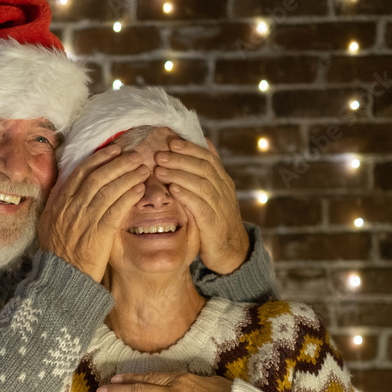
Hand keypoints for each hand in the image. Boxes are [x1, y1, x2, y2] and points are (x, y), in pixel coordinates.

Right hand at [38, 144, 147, 281]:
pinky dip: (128, 197)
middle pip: (97, 177)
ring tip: (142, 168)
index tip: (114, 150)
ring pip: (107, 191)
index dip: (99, 158)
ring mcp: (84, 220)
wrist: (61, 277)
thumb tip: (68, 184)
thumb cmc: (58, 251)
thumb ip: (60, 203)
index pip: (81, 173)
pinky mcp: (98, 235)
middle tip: (134, 154)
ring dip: (127, 176)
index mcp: (60, 203)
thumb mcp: (50, 223)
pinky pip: (115, 211)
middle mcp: (71, 208)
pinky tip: (140, 189)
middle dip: (118, 163)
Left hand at [154, 138, 249, 274]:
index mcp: (223, 181)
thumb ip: (208, 170)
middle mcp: (224, 191)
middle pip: (204, 168)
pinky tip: (173, 190)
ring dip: (179, 175)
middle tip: (160, 154)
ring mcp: (221, 207)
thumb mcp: (214, 193)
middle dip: (181, 159)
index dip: (190, 148)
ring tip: (160, 169)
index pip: (208, 157)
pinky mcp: (214, 224)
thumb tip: (205, 141)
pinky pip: (201, 206)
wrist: (232, 250)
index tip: (171, 141)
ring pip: (202, 184)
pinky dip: (186, 196)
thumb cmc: (217, 219)